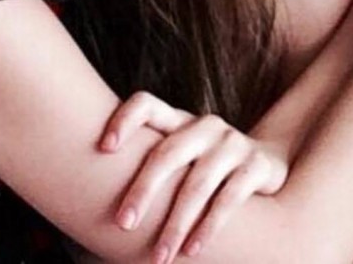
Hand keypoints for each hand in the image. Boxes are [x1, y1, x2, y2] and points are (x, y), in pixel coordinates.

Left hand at [100, 90, 287, 261]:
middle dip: (144, 190)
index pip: (147, 104)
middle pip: (168, 152)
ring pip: (199, 182)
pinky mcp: (256, 166)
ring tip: (159, 255)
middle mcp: (204, 126)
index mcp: (179, 120)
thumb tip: (85, 196)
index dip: (125, 119)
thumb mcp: (181, 156)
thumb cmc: (204, 167)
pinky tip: (192, 250)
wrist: (267, 166)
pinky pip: (230, 198)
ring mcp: (232, 143)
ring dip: (176, 223)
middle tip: (122, 224)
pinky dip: (209, 227)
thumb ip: (148, 163)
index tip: (103, 148)